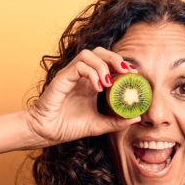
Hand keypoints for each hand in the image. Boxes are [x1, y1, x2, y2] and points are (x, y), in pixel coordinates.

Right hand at [25, 47, 139, 147]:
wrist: (47, 132)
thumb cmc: (68, 127)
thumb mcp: (99, 125)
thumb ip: (117, 121)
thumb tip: (137, 117)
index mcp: (91, 82)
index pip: (107, 62)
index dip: (121, 64)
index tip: (134, 74)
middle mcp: (82, 75)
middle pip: (99, 52)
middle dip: (115, 58)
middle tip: (127, 72)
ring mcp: (71, 75)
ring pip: (88, 54)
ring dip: (102, 65)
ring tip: (109, 83)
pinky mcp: (62, 78)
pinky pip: (78, 66)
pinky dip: (91, 73)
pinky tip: (98, 87)